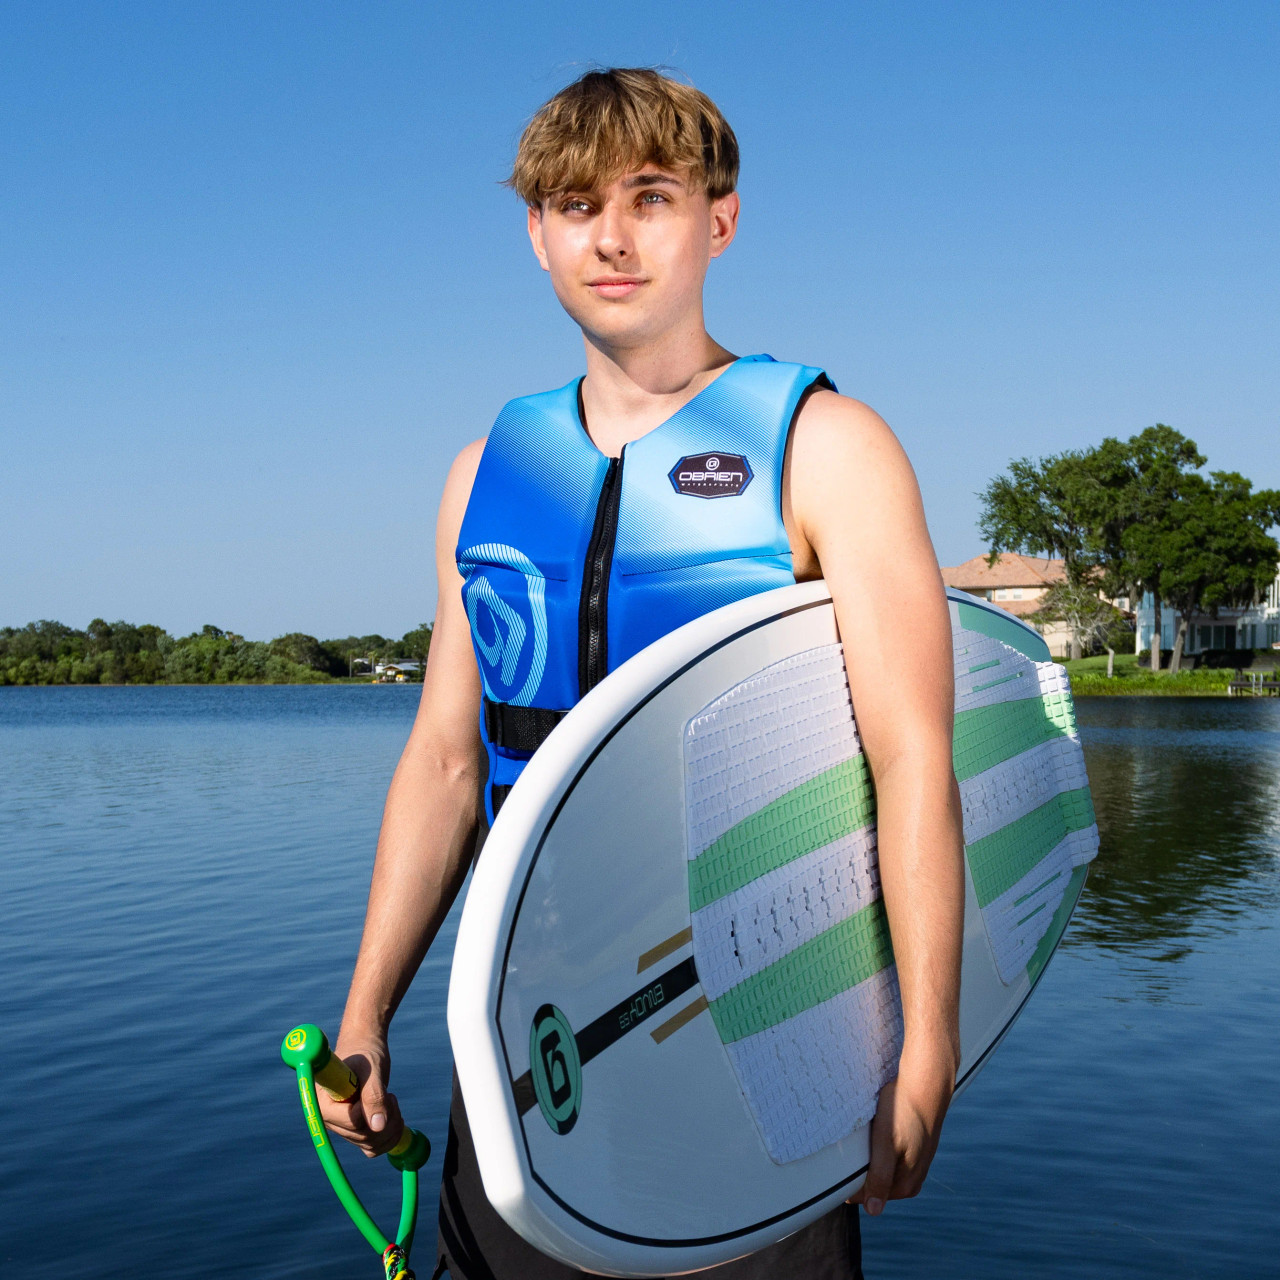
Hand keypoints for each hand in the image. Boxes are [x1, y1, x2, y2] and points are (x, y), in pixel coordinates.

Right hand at [316, 1030, 405, 1157]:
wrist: (364, 1046)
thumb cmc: (365, 1052)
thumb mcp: (371, 1069)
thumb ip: (373, 1095)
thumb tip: (378, 1126)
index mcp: (324, 1103)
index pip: (351, 1123)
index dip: (372, 1111)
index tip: (382, 1092)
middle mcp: (329, 1119)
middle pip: (362, 1137)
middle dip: (386, 1118)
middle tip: (391, 1096)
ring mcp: (342, 1127)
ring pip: (371, 1145)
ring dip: (390, 1127)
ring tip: (391, 1101)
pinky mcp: (354, 1130)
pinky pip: (372, 1147)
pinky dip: (389, 1135)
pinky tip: (393, 1114)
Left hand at [848, 1049, 953, 1214]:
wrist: (926, 1085)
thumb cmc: (904, 1111)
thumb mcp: (886, 1143)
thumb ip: (880, 1177)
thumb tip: (873, 1211)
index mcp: (905, 1186)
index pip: (865, 1197)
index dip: (849, 1181)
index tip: (838, 1162)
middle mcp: (912, 1181)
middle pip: (873, 1184)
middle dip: (859, 1169)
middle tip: (852, 1144)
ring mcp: (913, 1167)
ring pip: (879, 1170)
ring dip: (869, 1157)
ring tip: (864, 1136)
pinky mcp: (913, 1152)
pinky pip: (888, 1158)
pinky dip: (878, 1149)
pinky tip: (876, 1133)